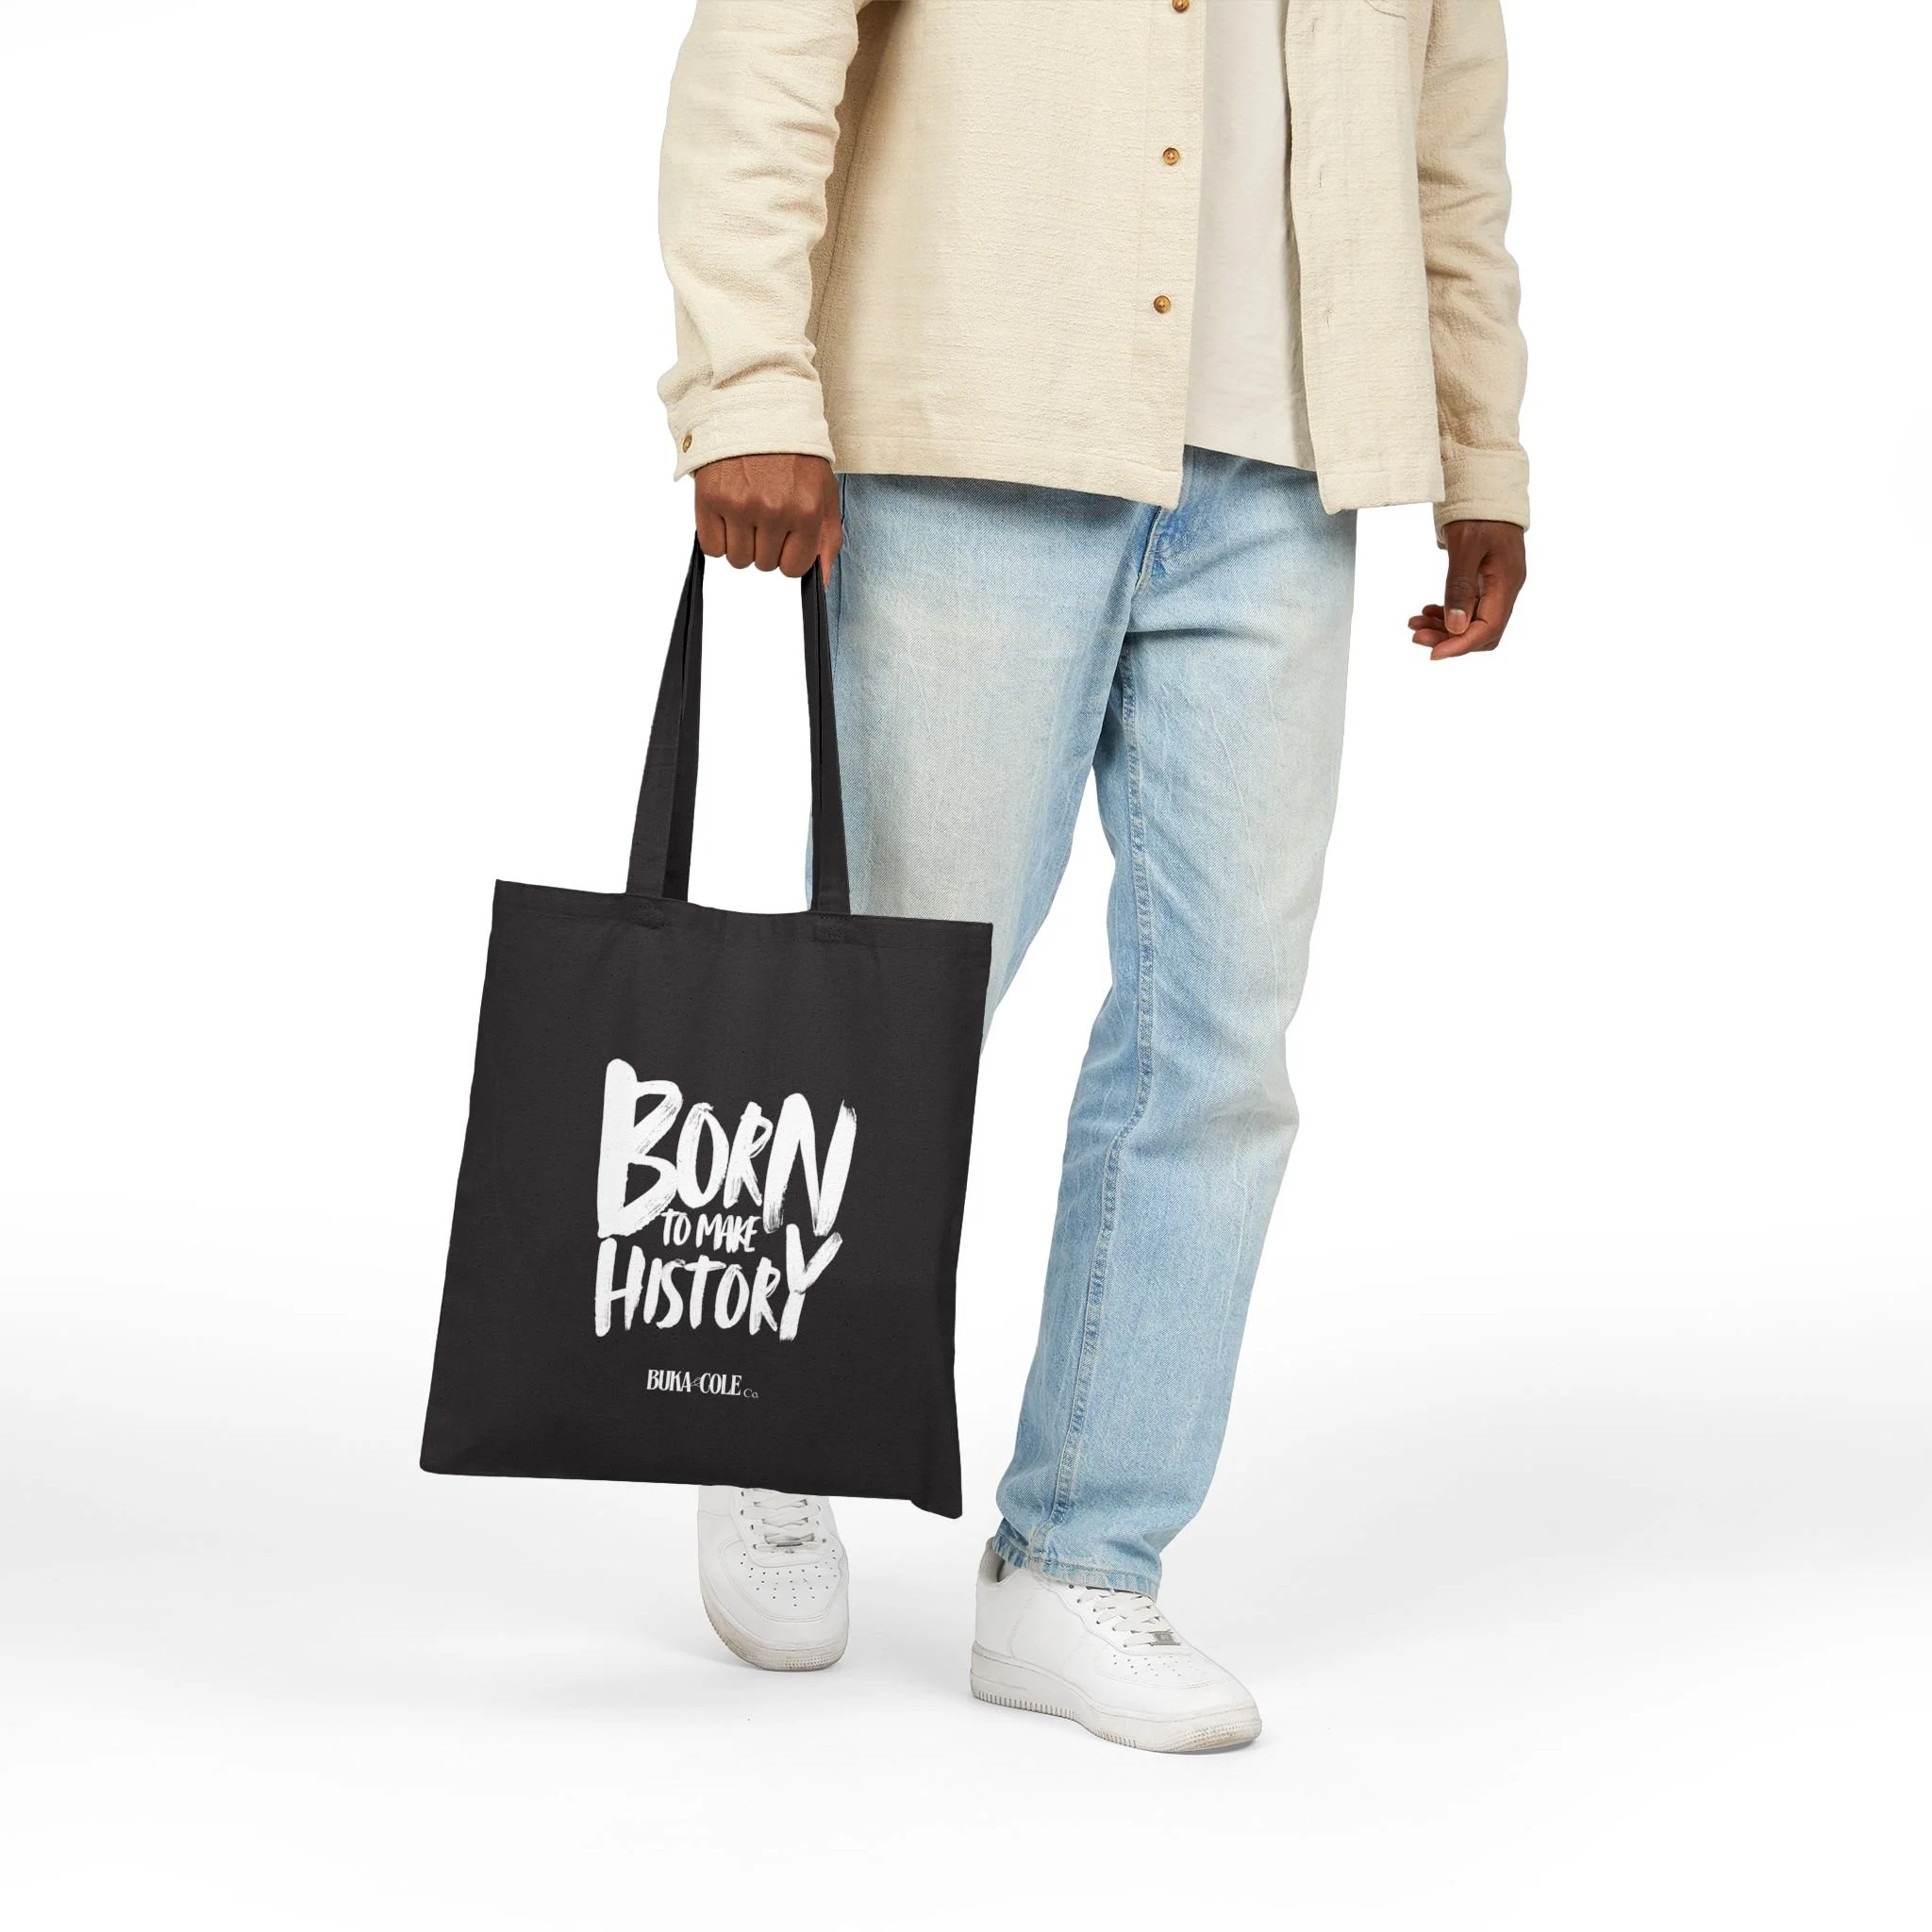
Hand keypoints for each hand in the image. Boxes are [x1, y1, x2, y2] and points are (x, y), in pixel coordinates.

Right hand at [693, 453, 841, 578]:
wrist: (757, 408)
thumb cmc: (793, 451)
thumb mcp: (823, 491)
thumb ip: (827, 538)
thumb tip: (820, 581)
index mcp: (805, 510)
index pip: (792, 568)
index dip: (788, 555)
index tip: (785, 535)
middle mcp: (773, 510)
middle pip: (763, 564)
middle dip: (765, 544)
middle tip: (765, 512)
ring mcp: (740, 505)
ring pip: (737, 559)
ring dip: (741, 542)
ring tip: (747, 509)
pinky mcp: (711, 497)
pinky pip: (711, 546)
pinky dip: (717, 536)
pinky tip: (728, 512)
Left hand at [1408, 520, 1526, 659]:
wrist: (1486, 485)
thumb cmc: (1478, 511)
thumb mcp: (1465, 546)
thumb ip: (1460, 586)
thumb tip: (1456, 626)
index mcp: (1506, 582)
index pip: (1489, 629)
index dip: (1460, 645)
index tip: (1432, 654)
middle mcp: (1506, 588)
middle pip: (1482, 631)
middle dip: (1449, 638)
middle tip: (1415, 635)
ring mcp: (1497, 584)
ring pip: (1473, 621)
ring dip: (1444, 627)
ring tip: (1414, 624)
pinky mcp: (1486, 579)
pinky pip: (1469, 607)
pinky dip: (1447, 613)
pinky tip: (1427, 611)